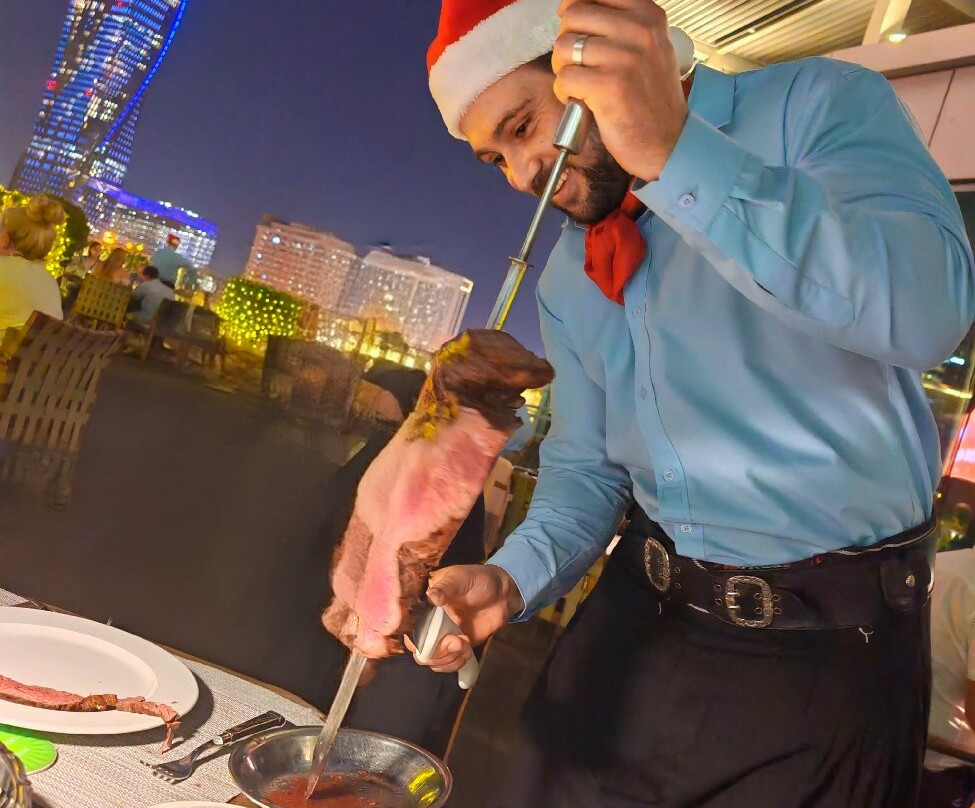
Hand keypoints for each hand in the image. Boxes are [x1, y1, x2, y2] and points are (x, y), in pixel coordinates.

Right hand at [405, 564, 523, 673]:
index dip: (415, 637)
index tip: (432, 637)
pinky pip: (446, 664)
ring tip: (465, 643)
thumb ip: (446, 588)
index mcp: (424, 605)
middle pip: (418, 649)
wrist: (503, 594)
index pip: (409, 626)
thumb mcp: (461, 578)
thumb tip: (431, 597)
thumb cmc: (478, 580)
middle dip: (435, 651)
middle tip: (456, 642)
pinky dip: (455, 664)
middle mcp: (429, 623)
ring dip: (447, 659)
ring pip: (431, 660)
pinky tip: (467, 653)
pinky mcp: (456, 648)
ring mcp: (442, 637)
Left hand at [551, 0, 687, 181]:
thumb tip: (572, 8)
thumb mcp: (649, 47)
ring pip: (564, 47)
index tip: (577, 29)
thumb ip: (620, 23)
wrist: (667, 141)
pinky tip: (579, 100)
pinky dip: (564, 92)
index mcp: (648, 14)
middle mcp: (638, 30)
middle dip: (565, 41)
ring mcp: (624, 57)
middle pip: (573, 15)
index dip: (574, 10)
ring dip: (563, 69)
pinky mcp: (608, 86)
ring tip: (579, 85)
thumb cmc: (650, 99)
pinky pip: (565, 78)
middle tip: (575, 64)